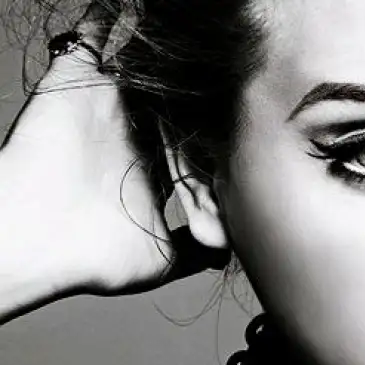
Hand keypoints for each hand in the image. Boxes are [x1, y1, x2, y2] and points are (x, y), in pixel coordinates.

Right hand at [0, 5, 228, 323]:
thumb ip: (195, 251)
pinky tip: (147, 5)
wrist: (33, 239)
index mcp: (151, 166)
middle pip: (174, 97)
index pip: (194, 137)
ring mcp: (105, 103)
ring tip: (202, 26)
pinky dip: (116, 14)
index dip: (220, 127)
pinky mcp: (78, 78)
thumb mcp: (161, 259)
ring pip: (143, 64)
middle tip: (239, 58)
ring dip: (166, 47)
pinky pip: (99, 33)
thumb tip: (227, 252)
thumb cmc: (92, 256)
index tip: (251, 113)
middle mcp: (132, 132)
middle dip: (201, 81)